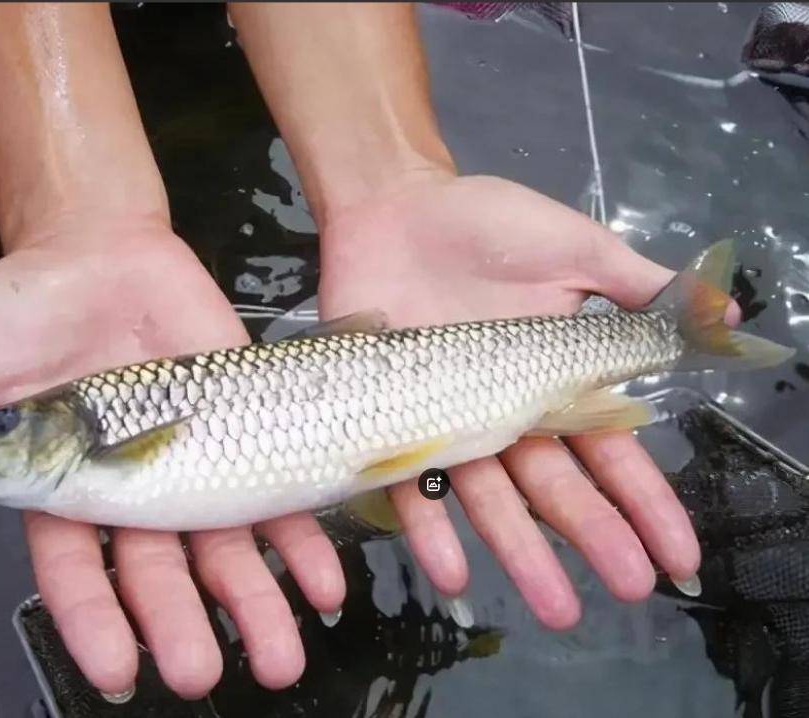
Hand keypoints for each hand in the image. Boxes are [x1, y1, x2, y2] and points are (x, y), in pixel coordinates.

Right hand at [0, 215, 343, 696]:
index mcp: (63, 493)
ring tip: (279, 657)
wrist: (92, 245)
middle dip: (181, 624)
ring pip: (225, 547)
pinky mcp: (241, 425)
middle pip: (160, 573)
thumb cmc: (16, 313)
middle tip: (200, 673)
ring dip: (254, 604)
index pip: (76, 574)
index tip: (118, 668)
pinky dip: (301, 538)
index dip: (95, 621)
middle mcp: (132, 489)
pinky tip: (323, 584)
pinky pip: (275, 490)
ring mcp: (191, 461)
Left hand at [318, 173, 702, 627]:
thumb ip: (638, 285)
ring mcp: (449, 420)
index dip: (643, 499)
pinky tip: (451, 570)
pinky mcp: (391, 418)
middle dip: (596, 535)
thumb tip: (726, 318)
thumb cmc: (485, 224)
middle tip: (629, 590)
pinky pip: (409, 480)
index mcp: (555, 377)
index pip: (610, 448)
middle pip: (557, 485)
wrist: (393, 203)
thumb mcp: (573, 247)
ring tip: (553, 606)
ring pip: (492, 498)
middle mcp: (507, 411)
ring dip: (522, 551)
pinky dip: (429, 526)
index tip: (675, 553)